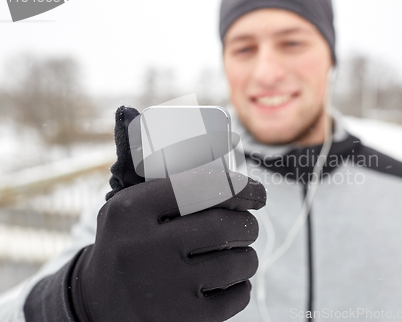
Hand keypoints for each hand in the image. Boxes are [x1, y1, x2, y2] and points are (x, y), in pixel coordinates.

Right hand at [68, 106, 265, 321]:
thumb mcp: (124, 206)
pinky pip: (237, 297)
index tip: (257, 192)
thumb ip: (159, 178)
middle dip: (249, 222)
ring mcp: (164, 288)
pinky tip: (232, 281)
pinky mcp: (182, 320)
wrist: (96, 305)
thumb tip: (214, 146)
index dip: (241, 186)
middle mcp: (145, 247)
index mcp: (131, 210)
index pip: (202, 186)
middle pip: (226, 225)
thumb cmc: (125, 244)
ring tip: (240, 253)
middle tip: (249, 224)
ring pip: (238, 261)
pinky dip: (242, 286)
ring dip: (249, 254)